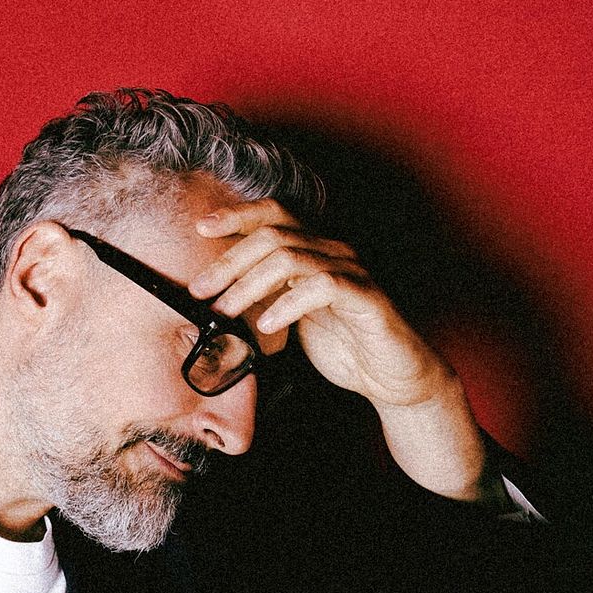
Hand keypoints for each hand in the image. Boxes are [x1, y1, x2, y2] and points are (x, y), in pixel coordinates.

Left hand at [188, 199, 495, 501]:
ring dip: (249, 284)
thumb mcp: (289, 316)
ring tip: (225, 310)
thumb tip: (212, 296)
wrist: (392, 378)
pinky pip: (323, 286)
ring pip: (291, 257)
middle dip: (229, 262)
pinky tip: (268, 324)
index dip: (237, 214)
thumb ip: (260, 297)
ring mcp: (352, 271)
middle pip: (272, 235)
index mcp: (314, 250)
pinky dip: (288, 303)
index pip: (274, 214)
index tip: (200, 226)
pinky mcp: (368, 298)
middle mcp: (333, 251)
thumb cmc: (341, 346)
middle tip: (200, 291)